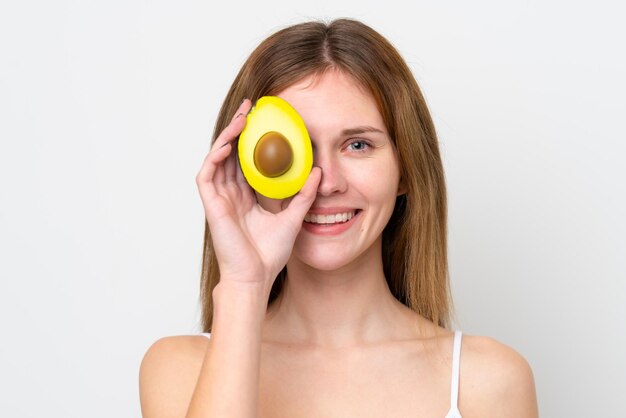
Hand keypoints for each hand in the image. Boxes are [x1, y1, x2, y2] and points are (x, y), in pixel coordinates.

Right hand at [196, 99, 320, 290]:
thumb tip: (319, 172)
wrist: (256, 277)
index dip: (253, 139)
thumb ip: (302, 195)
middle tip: (251, 106)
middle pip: (231, 153)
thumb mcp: (293, 217)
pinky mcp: (211, 205)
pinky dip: (215, 157)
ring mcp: (220, 199)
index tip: (264, 119)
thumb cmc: (269, 254)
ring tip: (242, 117)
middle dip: (239, 128)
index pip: (247, 160)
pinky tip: (228, 143)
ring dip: (227, 136)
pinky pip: (207, 175)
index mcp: (247, 196)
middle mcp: (231, 194)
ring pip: (218, 158)